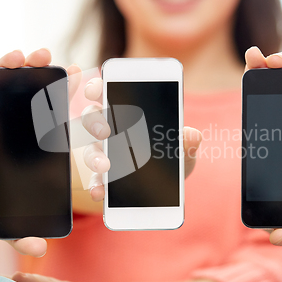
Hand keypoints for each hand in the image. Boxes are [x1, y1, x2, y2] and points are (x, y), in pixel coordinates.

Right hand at [0, 49, 81, 256]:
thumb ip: (18, 231)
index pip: (47, 122)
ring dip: (14, 71)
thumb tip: (42, 249)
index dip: (66, 106)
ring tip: (29, 55)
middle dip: (44, 80)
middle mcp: (7, 130)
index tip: (87, 89)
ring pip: (1, 91)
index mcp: (22, 149)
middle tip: (62, 63)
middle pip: (28, 99)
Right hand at [79, 77, 201, 200]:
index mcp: (128, 113)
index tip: (93, 91)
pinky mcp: (103, 178)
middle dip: (94, 122)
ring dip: (94, 157)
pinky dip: (96, 185)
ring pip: (89, 149)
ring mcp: (104, 154)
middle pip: (91, 118)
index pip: (106, 93)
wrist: (170, 188)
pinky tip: (100, 192)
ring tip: (104, 167)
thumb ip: (187, 142)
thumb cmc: (173, 158)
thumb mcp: (183, 149)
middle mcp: (110, 130)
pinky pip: (94, 179)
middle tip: (105, 132)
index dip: (96, 88)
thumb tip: (192, 135)